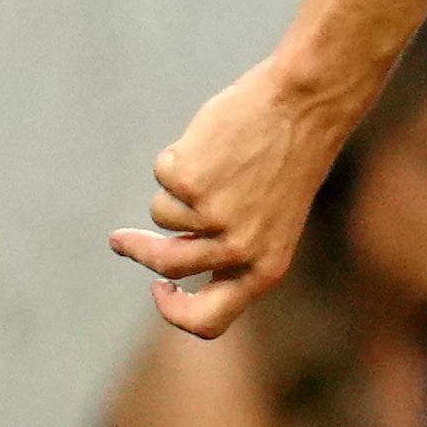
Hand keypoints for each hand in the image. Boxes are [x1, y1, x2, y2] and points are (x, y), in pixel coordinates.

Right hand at [109, 55, 356, 336]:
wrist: (306, 105)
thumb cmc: (291, 158)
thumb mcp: (274, 218)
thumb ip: (234, 248)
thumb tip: (171, 265)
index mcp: (266, 267)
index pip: (210, 321)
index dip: (175, 312)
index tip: (159, 289)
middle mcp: (238, 250)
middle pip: (166, 266)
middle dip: (138, 251)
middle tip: (120, 240)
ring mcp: (210, 217)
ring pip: (162, 215)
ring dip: (179, 188)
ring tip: (221, 159)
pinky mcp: (188, 182)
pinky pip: (163, 175)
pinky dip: (180, 156)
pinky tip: (217, 141)